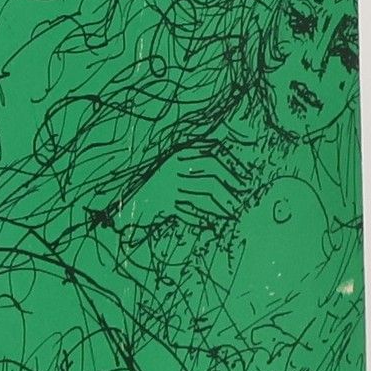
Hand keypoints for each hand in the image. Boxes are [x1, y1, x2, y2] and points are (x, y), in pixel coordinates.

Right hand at [121, 145, 250, 228]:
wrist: (125, 200)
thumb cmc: (153, 181)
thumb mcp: (173, 162)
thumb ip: (195, 155)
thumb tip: (226, 147)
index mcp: (175, 153)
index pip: (210, 156)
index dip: (231, 167)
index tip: (245, 179)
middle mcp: (171, 168)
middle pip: (209, 178)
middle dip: (230, 189)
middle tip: (242, 199)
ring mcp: (166, 187)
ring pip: (202, 196)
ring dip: (220, 206)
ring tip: (232, 213)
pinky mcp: (161, 205)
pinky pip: (187, 211)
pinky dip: (201, 218)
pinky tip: (212, 223)